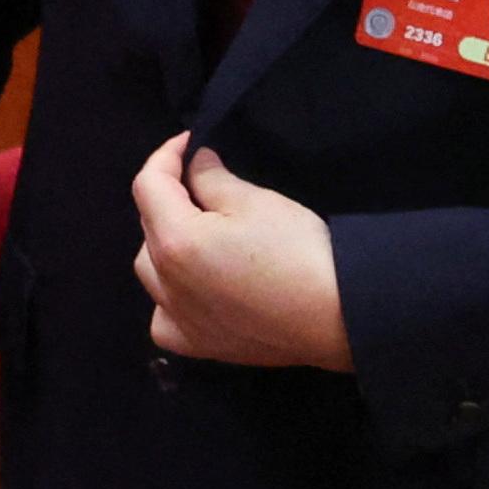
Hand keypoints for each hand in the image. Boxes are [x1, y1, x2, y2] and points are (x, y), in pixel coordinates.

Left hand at [130, 133, 351, 369]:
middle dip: (168, 198)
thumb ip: (212, 177)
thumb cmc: (298, 252)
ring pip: (151, 271)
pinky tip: (193, 290)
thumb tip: (194, 164)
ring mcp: (180, 320)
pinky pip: (165, 319)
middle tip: (203, 183)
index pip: (149, 185)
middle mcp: (166, 284)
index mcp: (175, 241)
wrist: (340, 318)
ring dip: (164, 244)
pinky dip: (170, 299)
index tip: (190, 143)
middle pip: (148, 227)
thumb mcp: (256, 201)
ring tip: (198, 231)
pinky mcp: (201, 346)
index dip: (166, 155)